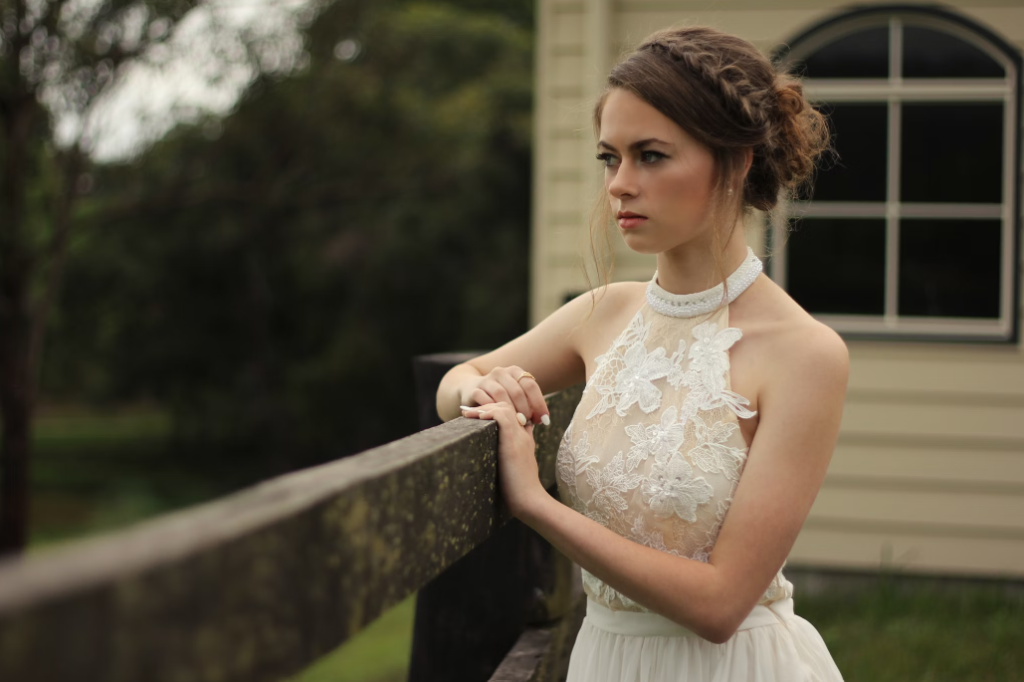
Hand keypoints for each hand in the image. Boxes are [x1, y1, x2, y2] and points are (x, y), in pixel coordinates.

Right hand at [460, 366, 550, 426]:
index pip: (531, 385)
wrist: (471, 389)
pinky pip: (485, 400)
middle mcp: (501, 372)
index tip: (544, 419)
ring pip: (501, 394)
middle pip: (517, 391)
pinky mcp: (474, 389)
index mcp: (515, 371)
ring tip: (516, 422)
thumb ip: (529, 403)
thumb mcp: (516, 395)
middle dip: (525, 410)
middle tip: (528, 423)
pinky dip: (493, 410)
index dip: (539, 404)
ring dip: (510, 411)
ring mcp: (487, 380)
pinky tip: (499, 419)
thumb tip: (544, 418)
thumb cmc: (501, 396)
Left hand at [460, 401, 546, 517]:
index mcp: (524, 439)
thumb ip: (509, 458)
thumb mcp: (515, 469)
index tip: (477, 416)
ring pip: (505, 407)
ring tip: (468, 413)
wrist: (529, 500)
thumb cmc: (519, 490)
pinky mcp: (513, 443)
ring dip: (484, 407)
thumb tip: (496, 456)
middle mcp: (523, 435)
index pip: (512, 414)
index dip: (494, 411)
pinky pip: (502, 416)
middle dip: (486, 406)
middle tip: (469, 412)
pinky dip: (488, 412)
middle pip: (507, 407)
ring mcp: (519, 437)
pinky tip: (476, 418)